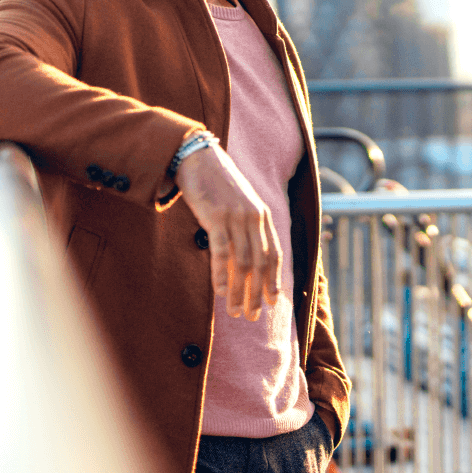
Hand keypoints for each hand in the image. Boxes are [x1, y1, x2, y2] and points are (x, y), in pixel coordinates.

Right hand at [174, 145, 281, 320]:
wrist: (197, 156)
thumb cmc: (215, 182)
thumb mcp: (238, 203)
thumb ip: (245, 225)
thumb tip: (245, 254)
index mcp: (262, 215)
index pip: (274, 254)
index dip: (274, 280)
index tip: (273, 302)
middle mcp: (254, 217)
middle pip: (261, 264)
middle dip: (259, 293)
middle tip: (254, 316)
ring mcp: (236, 217)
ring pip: (243, 263)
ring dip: (241, 292)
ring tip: (236, 312)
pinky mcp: (216, 217)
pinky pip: (222, 253)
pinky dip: (222, 276)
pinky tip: (222, 294)